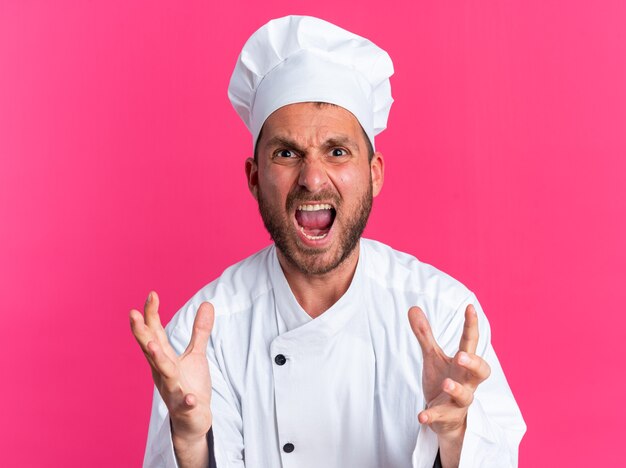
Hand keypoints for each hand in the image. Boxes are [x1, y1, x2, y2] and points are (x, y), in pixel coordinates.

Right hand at [130, 291, 213, 445]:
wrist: (192, 421)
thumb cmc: (189, 384)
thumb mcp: (196, 355)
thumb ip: (200, 331)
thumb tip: (207, 303)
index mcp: (164, 358)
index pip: (155, 332)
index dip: (152, 314)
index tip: (152, 293)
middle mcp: (163, 371)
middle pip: (150, 349)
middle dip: (142, 332)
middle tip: (133, 314)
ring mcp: (173, 389)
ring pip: (164, 373)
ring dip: (157, 359)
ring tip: (151, 345)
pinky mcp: (185, 407)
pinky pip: (185, 404)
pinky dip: (187, 401)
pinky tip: (191, 398)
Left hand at [408, 304, 490, 438]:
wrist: (445, 419)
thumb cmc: (443, 381)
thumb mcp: (433, 356)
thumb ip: (425, 334)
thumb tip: (413, 308)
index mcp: (463, 364)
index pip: (470, 343)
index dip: (471, 325)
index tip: (470, 307)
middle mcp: (466, 382)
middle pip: (481, 372)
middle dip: (474, 363)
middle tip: (462, 356)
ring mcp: (458, 401)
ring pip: (466, 396)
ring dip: (456, 389)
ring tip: (445, 384)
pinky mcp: (447, 416)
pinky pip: (441, 416)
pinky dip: (432, 416)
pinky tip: (421, 415)